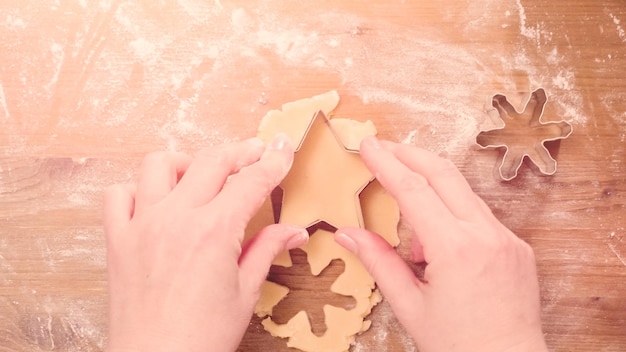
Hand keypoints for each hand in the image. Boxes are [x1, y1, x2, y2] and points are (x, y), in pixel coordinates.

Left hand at [103, 135, 307, 351]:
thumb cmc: (202, 338)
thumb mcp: (245, 293)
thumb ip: (267, 250)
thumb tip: (294, 231)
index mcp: (215, 230)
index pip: (251, 181)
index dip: (273, 162)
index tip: (282, 148)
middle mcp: (177, 218)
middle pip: (212, 161)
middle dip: (240, 151)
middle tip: (255, 153)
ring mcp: (142, 225)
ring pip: (160, 164)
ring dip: (187, 161)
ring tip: (202, 173)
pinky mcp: (118, 239)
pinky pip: (118, 195)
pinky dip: (138, 189)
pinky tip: (156, 200)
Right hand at [334, 136, 546, 351]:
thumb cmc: (458, 346)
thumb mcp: (410, 306)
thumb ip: (378, 261)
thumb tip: (346, 233)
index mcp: (455, 249)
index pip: (413, 190)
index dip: (386, 163)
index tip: (368, 144)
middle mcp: (486, 234)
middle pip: (443, 173)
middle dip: (410, 155)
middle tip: (383, 148)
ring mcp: (507, 238)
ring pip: (462, 193)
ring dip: (431, 192)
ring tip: (412, 236)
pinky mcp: (517, 246)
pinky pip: (479, 216)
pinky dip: (453, 217)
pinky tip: (440, 248)